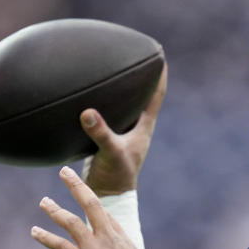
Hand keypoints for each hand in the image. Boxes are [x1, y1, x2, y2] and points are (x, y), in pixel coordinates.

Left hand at [32, 166, 154, 248]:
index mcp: (121, 239)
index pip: (105, 214)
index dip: (92, 203)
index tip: (83, 194)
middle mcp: (107, 238)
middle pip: (91, 204)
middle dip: (77, 186)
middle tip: (64, 172)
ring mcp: (93, 248)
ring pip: (71, 221)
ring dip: (55, 210)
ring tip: (44, 202)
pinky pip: (59, 244)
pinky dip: (45, 237)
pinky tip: (34, 232)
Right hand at [80, 63, 167, 195]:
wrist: (107, 196)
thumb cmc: (115, 176)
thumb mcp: (109, 152)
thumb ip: (100, 133)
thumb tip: (87, 112)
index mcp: (143, 127)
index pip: (156, 96)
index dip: (160, 76)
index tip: (161, 54)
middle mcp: (136, 127)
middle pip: (143, 96)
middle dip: (141, 76)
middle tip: (137, 53)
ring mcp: (122, 132)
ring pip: (125, 105)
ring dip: (122, 90)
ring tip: (114, 68)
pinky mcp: (107, 138)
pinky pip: (107, 115)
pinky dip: (103, 104)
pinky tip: (91, 96)